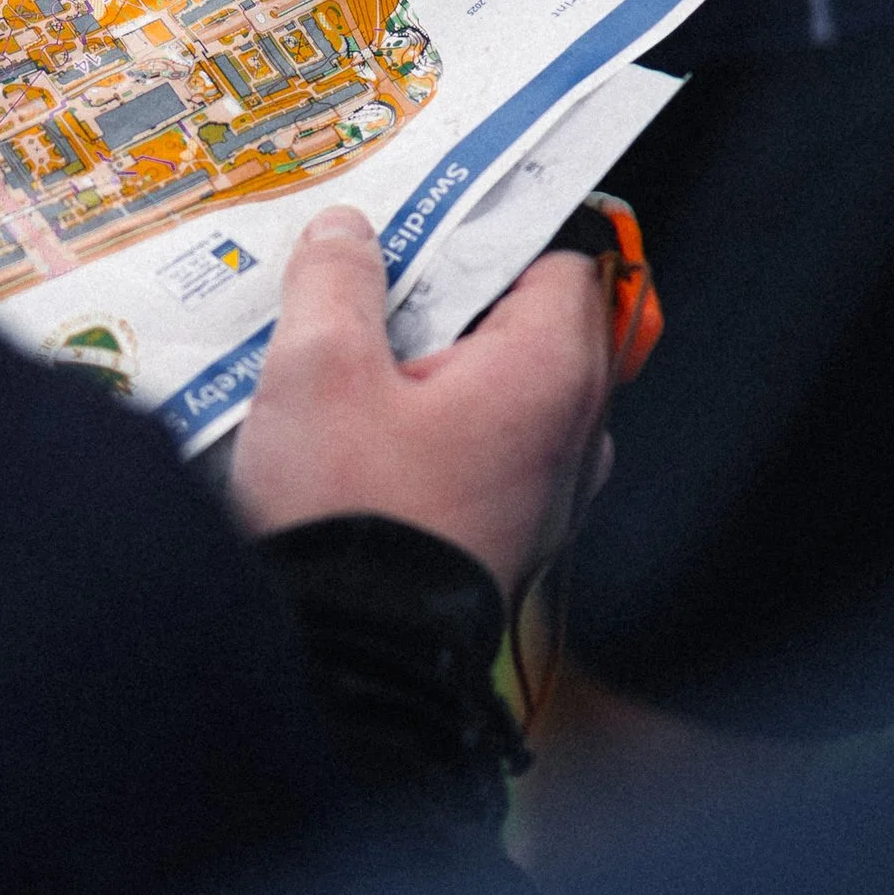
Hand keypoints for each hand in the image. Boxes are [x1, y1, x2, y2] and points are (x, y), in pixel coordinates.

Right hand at [231, 207, 613, 596]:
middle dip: (445, 304)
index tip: (416, 234)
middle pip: (523, 324)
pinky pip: (483, 450)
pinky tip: (358, 436)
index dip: (483, 238)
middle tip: (366, 297)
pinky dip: (433, 430)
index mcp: (553, 372)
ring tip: (349, 367)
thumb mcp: (320, 368)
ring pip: (498, 391)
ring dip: (432, 371)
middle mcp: (573, 432)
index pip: (554, 262)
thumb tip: (348, 231)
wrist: (354, 663)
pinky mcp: (509, 537)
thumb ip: (337, 282)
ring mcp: (548, 493)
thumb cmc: (355, 517)